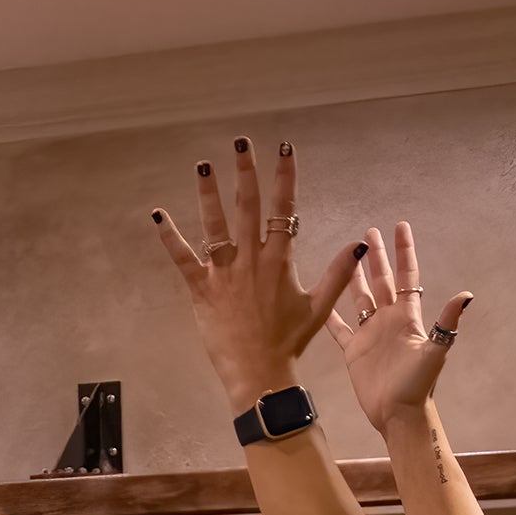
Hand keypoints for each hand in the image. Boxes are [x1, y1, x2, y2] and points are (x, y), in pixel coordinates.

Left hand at [151, 135, 364, 412]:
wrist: (259, 372)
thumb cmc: (288, 342)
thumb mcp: (318, 306)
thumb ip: (338, 273)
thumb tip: (358, 244)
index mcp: (279, 260)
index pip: (283, 208)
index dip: (284, 176)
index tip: (284, 148)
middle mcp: (251, 260)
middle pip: (247, 207)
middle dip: (245, 172)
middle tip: (240, 142)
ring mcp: (225, 274)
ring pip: (215, 226)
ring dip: (208, 194)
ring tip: (202, 165)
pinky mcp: (202, 290)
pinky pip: (182, 260)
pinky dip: (169, 238)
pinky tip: (156, 215)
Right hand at [329, 219, 471, 437]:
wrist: (398, 414)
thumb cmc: (418, 385)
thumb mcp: (435, 351)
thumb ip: (446, 321)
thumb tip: (466, 295)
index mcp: (407, 316)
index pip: (406, 276)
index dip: (404, 251)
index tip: (400, 226)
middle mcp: (388, 320)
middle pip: (382, 280)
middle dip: (377, 256)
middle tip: (369, 231)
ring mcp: (370, 334)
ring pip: (360, 298)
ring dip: (354, 277)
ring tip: (348, 256)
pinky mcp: (354, 350)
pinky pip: (339, 328)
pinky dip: (330, 315)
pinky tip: (321, 300)